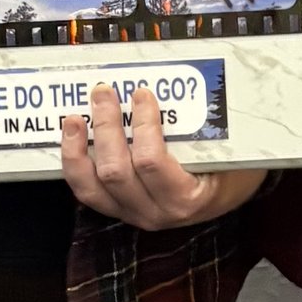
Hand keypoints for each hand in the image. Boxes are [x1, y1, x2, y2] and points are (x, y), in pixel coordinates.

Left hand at [59, 83, 266, 228]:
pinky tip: (70, 138)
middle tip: (104, 93)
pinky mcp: (117, 209)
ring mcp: (132, 213)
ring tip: (75, 117)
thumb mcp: (229, 152)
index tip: (143, 94)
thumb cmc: (231, 171)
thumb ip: (207, 129)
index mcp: (186, 199)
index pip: (151, 162)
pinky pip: (86, 191)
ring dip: (79, 148)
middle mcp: (155, 212)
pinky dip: (74, 163)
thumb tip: (186, 88)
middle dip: (106, 128)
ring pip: (92, 186)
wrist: (228, 198)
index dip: (142, 125)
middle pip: (116, 172)